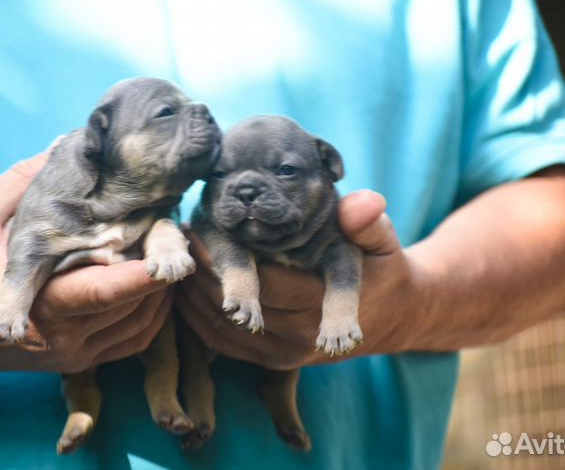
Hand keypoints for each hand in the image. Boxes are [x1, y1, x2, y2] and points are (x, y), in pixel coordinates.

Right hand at [0, 139, 170, 372]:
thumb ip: (23, 182)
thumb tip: (66, 143)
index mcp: (40, 306)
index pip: (105, 293)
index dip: (146, 276)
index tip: (176, 254)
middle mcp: (64, 338)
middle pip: (135, 306)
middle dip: (162, 270)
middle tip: (174, 231)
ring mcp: (76, 355)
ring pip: (144, 324)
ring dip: (162, 290)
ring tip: (165, 248)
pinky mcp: (83, 360)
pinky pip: (136, 340)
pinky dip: (154, 313)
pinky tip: (152, 281)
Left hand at [176, 190, 426, 369]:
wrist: (389, 316)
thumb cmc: (380, 267)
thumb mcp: (381, 240)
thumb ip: (368, 222)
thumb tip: (365, 203)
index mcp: (324, 300)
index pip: (266, 284)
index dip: (227, 259)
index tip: (195, 230)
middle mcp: (300, 335)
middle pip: (233, 308)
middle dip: (201, 273)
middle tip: (176, 239)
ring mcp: (283, 353)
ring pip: (220, 327)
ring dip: (193, 295)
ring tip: (176, 259)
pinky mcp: (270, 361)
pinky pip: (221, 345)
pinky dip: (198, 318)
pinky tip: (186, 289)